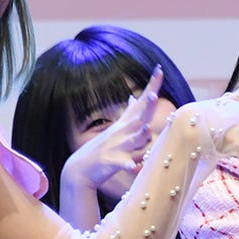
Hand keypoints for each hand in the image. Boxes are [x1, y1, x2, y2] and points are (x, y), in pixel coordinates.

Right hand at [61, 67, 164, 190]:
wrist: (78, 169)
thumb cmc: (104, 149)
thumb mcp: (117, 129)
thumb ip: (129, 115)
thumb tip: (133, 98)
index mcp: (126, 124)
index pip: (141, 102)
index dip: (151, 87)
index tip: (160, 69)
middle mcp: (122, 132)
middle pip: (138, 117)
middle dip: (146, 106)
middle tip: (154, 94)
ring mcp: (116, 147)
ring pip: (131, 141)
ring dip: (139, 136)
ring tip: (146, 130)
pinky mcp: (111, 162)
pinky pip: (121, 164)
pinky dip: (128, 165)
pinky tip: (132, 167)